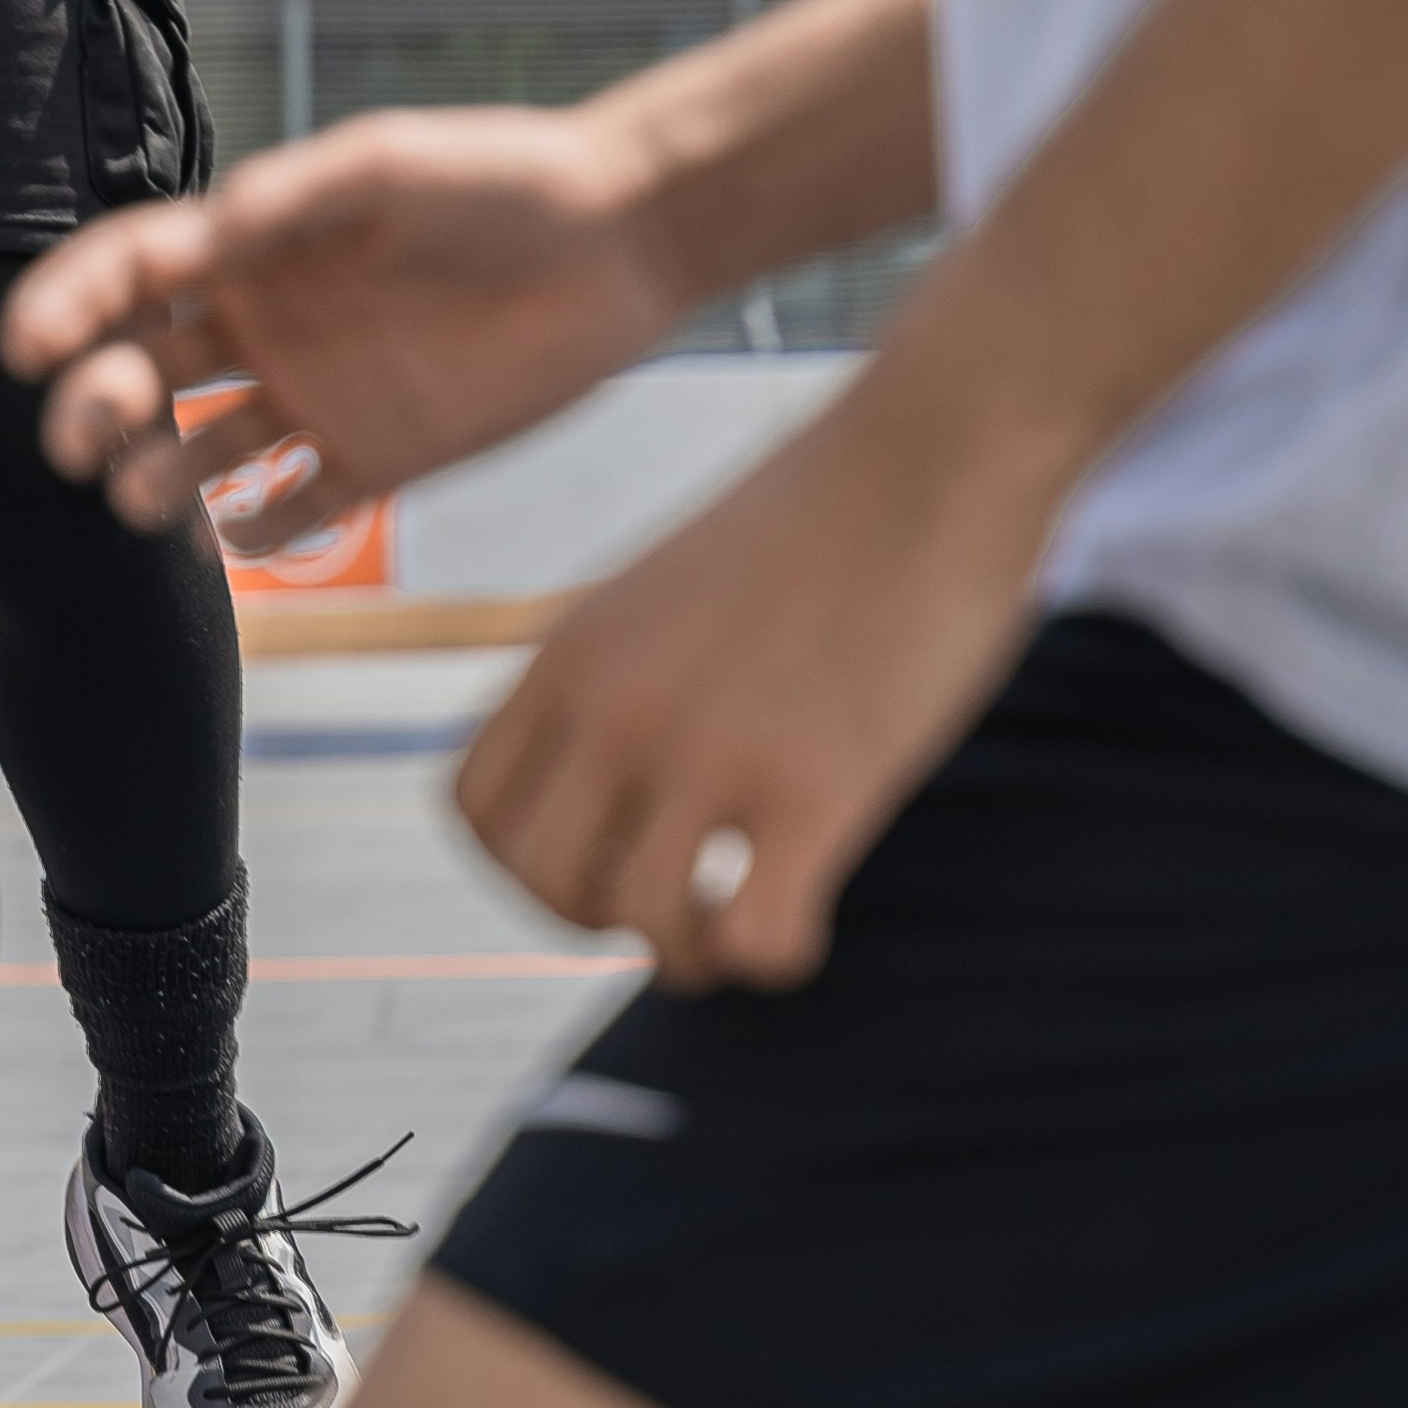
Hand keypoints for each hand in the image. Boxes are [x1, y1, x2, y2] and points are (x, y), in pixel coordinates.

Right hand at [2, 107, 678, 531]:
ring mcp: (318, 396)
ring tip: (144, 497)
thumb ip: (293, 198)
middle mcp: (267, 325)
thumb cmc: (498, 181)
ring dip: (159, 479)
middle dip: (94, 405)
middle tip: (77, 437)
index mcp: (253, 248)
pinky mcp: (379, 457)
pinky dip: (259, 529)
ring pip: (202, 452)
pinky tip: (246, 529)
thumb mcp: (386, 167)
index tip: (23, 345)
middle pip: (143, 371)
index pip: (128, 276)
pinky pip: (295, 511)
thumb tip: (202, 239)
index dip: (66, 307)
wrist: (618, 241)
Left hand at [453, 372, 1048, 984]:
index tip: (598, 858)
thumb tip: (616, 772)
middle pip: (540, 878)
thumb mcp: (663, 585)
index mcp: (572, 655)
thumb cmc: (821, 514)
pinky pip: (757, 939)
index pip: (476, 808)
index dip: (525, 862)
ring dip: (690, 954)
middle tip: (670, 904)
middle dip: (597, 916)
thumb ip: (620, 674)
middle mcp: (619, 709)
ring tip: (736, 932)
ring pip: (643, 924)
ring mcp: (712, 751)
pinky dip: (773, 959)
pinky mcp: (816, 787)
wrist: (931, 448)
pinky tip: (807, 918)